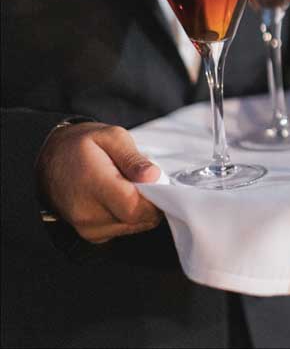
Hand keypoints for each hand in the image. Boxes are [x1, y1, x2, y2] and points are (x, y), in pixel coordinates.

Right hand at [36, 122, 162, 243]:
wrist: (47, 161)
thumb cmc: (80, 146)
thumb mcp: (111, 137)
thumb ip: (133, 158)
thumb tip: (153, 176)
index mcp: (94, 185)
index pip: (135, 208)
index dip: (155, 199)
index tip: (159, 183)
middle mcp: (88, 213)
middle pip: (138, 220)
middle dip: (151, 203)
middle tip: (143, 182)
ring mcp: (87, 227)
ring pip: (134, 227)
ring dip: (140, 210)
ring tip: (128, 188)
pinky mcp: (90, 234)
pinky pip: (122, 230)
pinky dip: (129, 217)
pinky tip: (119, 199)